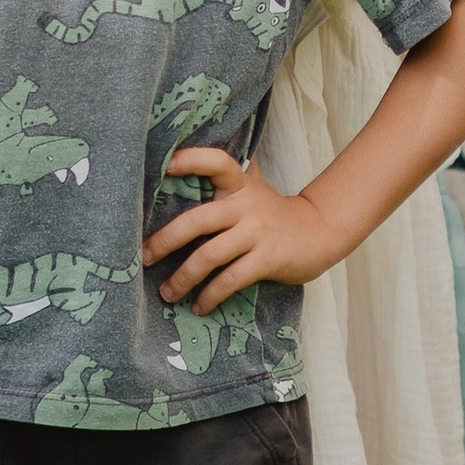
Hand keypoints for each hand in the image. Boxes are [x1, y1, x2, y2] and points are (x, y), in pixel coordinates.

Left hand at [142, 145, 340, 311]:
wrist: (320, 231)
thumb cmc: (274, 212)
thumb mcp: (253, 187)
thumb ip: (228, 177)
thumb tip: (185, 158)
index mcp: (240, 184)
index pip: (217, 162)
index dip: (191, 160)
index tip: (165, 166)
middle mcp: (246, 205)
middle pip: (197, 220)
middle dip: (165, 241)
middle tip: (144, 258)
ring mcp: (257, 233)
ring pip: (209, 256)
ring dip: (183, 278)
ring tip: (167, 293)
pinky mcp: (267, 259)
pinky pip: (231, 279)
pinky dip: (210, 295)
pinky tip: (199, 306)